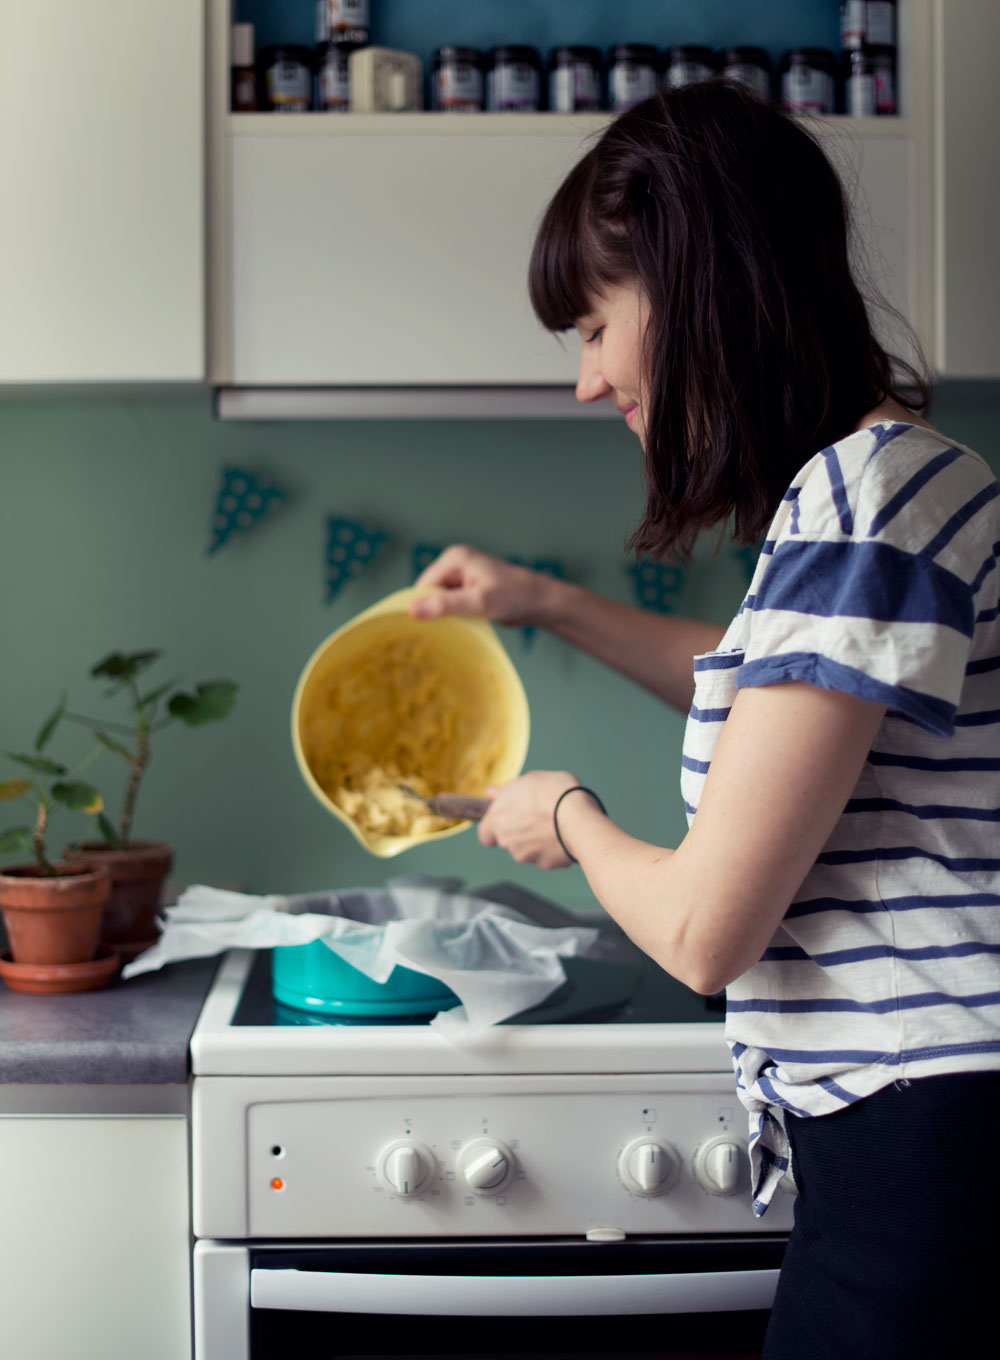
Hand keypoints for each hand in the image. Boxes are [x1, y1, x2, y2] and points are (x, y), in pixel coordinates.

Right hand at [409, 545, 553, 625]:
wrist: (539, 602)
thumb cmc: (513, 596)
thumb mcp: (478, 601)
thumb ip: (445, 605)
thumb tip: (413, 610)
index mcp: (454, 558)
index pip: (424, 584)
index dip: (421, 605)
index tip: (420, 629)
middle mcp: (456, 564)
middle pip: (430, 591)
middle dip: (433, 610)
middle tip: (435, 634)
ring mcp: (463, 576)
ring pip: (440, 600)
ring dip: (443, 615)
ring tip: (448, 631)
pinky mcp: (470, 589)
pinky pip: (452, 604)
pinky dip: (453, 616)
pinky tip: (457, 628)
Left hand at [478, 770, 583, 868]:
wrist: (578, 819)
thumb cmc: (553, 793)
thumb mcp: (529, 779)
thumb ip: (507, 789)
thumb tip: (492, 793)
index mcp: (498, 819)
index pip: (485, 834)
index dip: (494, 828)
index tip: (507, 820)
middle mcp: (507, 841)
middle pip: (509, 840)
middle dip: (520, 831)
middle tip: (538, 816)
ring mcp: (526, 855)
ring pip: (528, 849)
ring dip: (537, 839)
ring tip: (556, 822)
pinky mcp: (545, 864)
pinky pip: (547, 856)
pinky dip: (553, 848)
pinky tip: (565, 834)